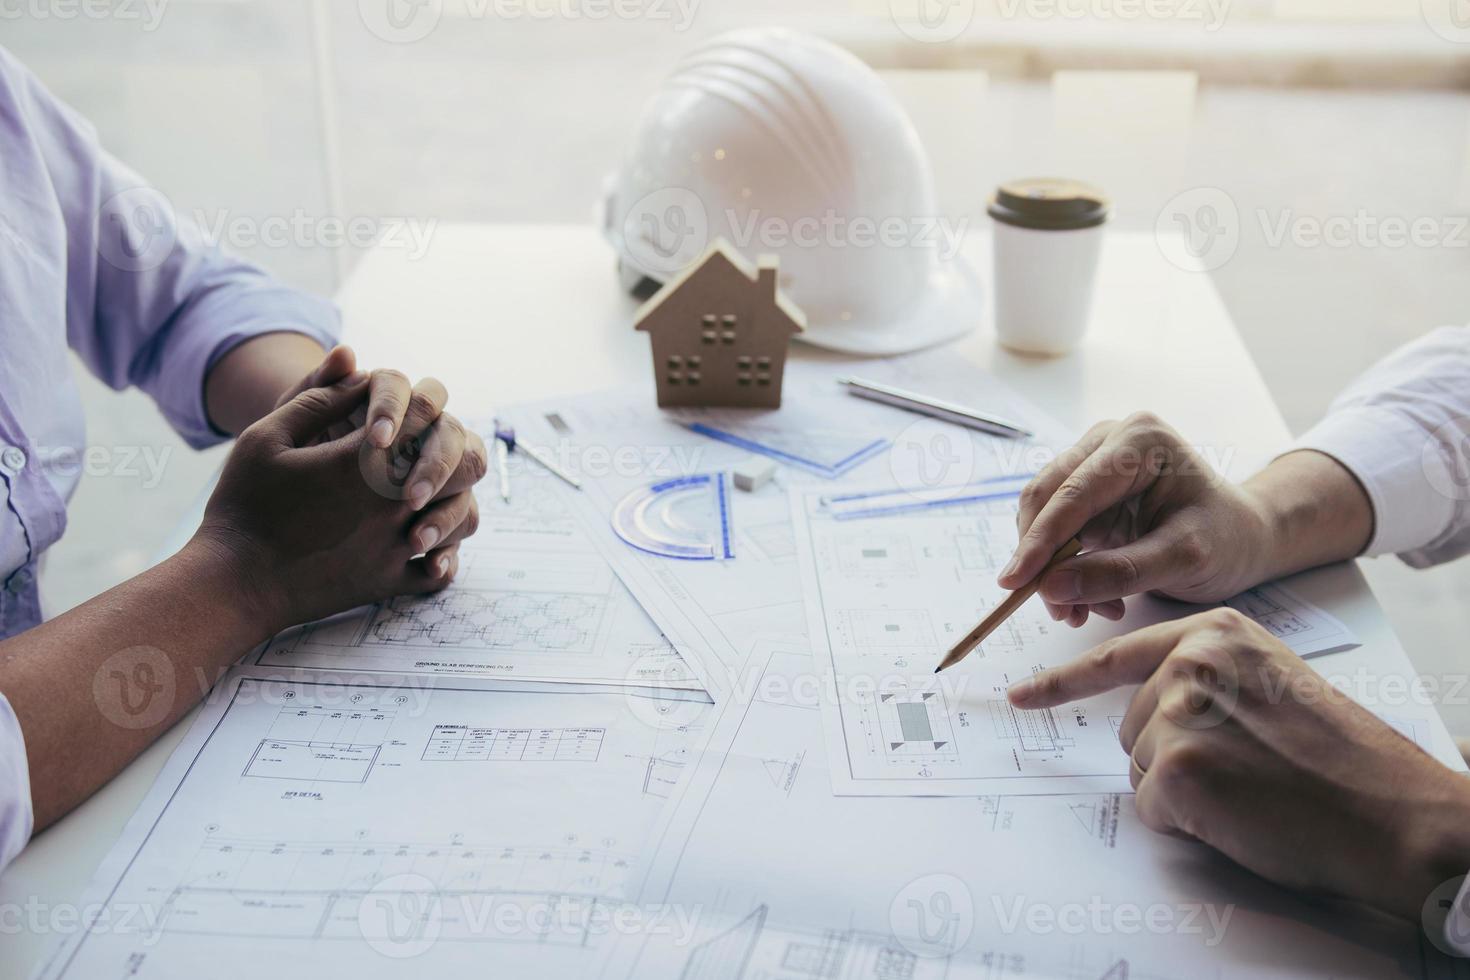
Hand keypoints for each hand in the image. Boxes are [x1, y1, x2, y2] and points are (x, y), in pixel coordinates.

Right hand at [197, 373, 483, 629]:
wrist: (233, 581)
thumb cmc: (245, 504)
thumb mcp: (267, 436)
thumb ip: (319, 398)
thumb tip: (360, 369)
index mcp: (367, 457)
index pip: (424, 412)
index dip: (416, 403)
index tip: (396, 410)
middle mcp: (395, 499)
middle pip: (464, 460)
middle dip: (449, 448)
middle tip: (423, 449)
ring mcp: (397, 544)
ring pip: (463, 516)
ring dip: (453, 500)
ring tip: (428, 494)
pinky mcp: (390, 582)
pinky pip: (439, 572)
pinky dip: (441, 560)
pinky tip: (423, 547)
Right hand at [999, 412, 1274, 626]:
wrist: (1242, 539)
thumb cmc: (1227, 540)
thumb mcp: (1183, 559)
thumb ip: (1118, 573)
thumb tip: (1051, 588)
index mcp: (1138, 440)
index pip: (1074, 492)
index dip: (1039, 540)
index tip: (1013, 582)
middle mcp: (1109, 441)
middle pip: (1047, 497)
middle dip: (1042, 559)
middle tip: (1054, 610)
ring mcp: (1094, 462)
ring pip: (1043, 516)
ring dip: (1051, 569)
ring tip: (1081, 613)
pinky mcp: (1087, 491)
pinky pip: (1054, 531)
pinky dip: (1063, 569)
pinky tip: (1090, 599)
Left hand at [1008, 609, 1469, 921]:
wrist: (1393, 811)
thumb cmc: (1340, 758)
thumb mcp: (1272, 682)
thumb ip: (1209, 678)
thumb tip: (1149, 707)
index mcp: (1215, 633)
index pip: (1116, 658)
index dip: (1061, 683)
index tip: (1018, 696)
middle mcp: (1190, 661)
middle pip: (1133, 726)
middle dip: (1176, 757)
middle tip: (1247, 770)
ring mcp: (1179, 712)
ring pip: (1143, 768)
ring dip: (1185, 790)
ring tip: (1252, 787)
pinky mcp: (1179, 768)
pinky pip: (1153, 808)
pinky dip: (1188, 824)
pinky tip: (1240, 813)